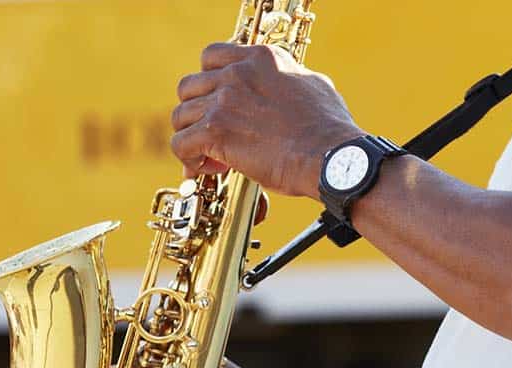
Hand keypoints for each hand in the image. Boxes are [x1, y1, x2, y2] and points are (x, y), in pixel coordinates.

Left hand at [171, 43, 365, 198]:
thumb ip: (291, 78)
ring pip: (181, 116)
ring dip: (192, 137)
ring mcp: (225, 100)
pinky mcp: (216, 130)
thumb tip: (290, 84)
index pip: (212, 56)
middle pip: (190, 86)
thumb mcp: (315, 86)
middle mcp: (239, 73)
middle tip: (213, 134)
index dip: (209, 82)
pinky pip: (181, 143)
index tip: (217, 103)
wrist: (330, 157)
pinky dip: (189, 159)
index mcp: (262, 59)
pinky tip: (207, 168)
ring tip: (209, 156)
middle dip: (197, 112)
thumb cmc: (330, 130)